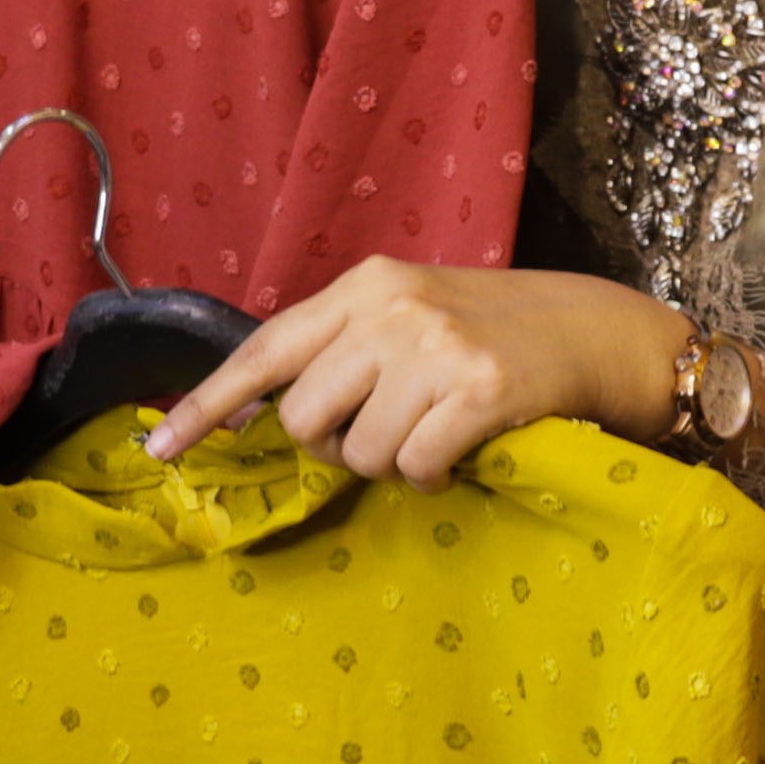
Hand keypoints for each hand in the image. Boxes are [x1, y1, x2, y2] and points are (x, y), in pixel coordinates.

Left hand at [145, 259, 688, 488]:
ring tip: (434, 438)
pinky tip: (462, 456)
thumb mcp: (414, 316)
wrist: (605, 333)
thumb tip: (257, 415)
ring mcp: (436, 348)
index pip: (265, 349)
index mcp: (367, 285)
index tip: (159, 446)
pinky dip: (431, 478)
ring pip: (358, 452)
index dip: (207, 403)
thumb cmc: (501, 334)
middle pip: (303, 417)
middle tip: (384, 434)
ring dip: (390, 465)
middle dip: (334, 445)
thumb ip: (343, 351)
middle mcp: (392, 308)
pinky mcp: (480, 391)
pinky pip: (414, 468)